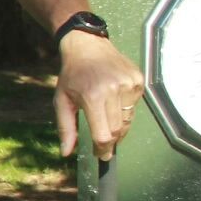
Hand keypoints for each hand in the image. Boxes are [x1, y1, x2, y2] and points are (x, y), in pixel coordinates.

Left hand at [54, 32, 146, 160]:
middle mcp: (114, 90)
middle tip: (103, 146)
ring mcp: (129, 84)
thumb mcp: (61, 101)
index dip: (102, 149)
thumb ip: (65, 128)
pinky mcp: (139, 80)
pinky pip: (135, 107)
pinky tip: (114, 102)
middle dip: (111, 142)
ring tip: (106, 121)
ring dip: (119, 127)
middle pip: (118, 130)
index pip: (103, 134)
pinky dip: (125, 111)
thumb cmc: (72, 75)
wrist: (88, 45)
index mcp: (93, 96)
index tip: (100, 155)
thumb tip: (66, 153)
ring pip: (128, 120)